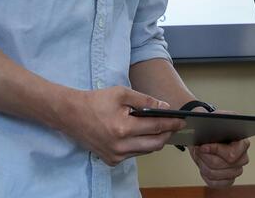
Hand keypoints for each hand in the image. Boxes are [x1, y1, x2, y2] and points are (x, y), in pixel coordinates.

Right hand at [55, 86, 186, 165]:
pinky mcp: (111, 160)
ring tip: (159, 128)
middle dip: (167, 134)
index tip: (183, 121)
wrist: (71, 115)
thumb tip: (165, 106)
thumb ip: (145, 100)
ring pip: (146, 151)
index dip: (172, 123)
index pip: (156, 127)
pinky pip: (134, 154)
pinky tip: (141, 134)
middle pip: (155, 144)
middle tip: (174, 125)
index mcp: (123, 128)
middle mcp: (120, 146)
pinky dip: (141, 145)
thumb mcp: (121, 93)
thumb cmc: (96, 101)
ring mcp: (115, 156)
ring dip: (155, 140)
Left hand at [188, 134, 250, 187]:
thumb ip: (211, 133)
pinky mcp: (229, 181)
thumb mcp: (213, 129)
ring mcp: (236, 171)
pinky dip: (205, 175)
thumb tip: (203, 144)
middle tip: (198, 151)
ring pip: (214, 174)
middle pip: (220, 164)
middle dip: (205, 157)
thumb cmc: (214, 136)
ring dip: (203, 165)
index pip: (231, 154)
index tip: (203, 147)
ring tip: (199, 158)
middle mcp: (242, 159)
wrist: (210, 144)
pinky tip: (204, 167)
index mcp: (243, 144)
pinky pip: (214, 183)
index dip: (215, 150)